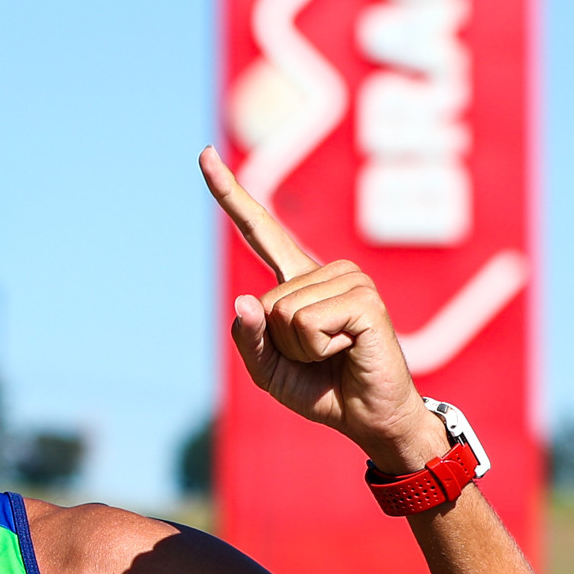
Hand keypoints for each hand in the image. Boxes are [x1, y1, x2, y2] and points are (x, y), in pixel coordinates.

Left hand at [199, 147, 449, 474]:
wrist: (369, 417)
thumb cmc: (321, 389)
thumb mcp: (268, 370)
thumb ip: (250, 339)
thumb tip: (244, 302)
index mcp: (296, 282)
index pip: (258, 229)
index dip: (230, 194)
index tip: (204, 155)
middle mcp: (324, 271)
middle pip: (264, 302)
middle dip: (279, 343)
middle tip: (316, 356)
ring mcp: (349, 280)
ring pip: (283, 313)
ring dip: (300, 348)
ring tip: (334, 353)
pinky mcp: (365, 299)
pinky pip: (307, 323)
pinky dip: (316, 349)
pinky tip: (347, 349)